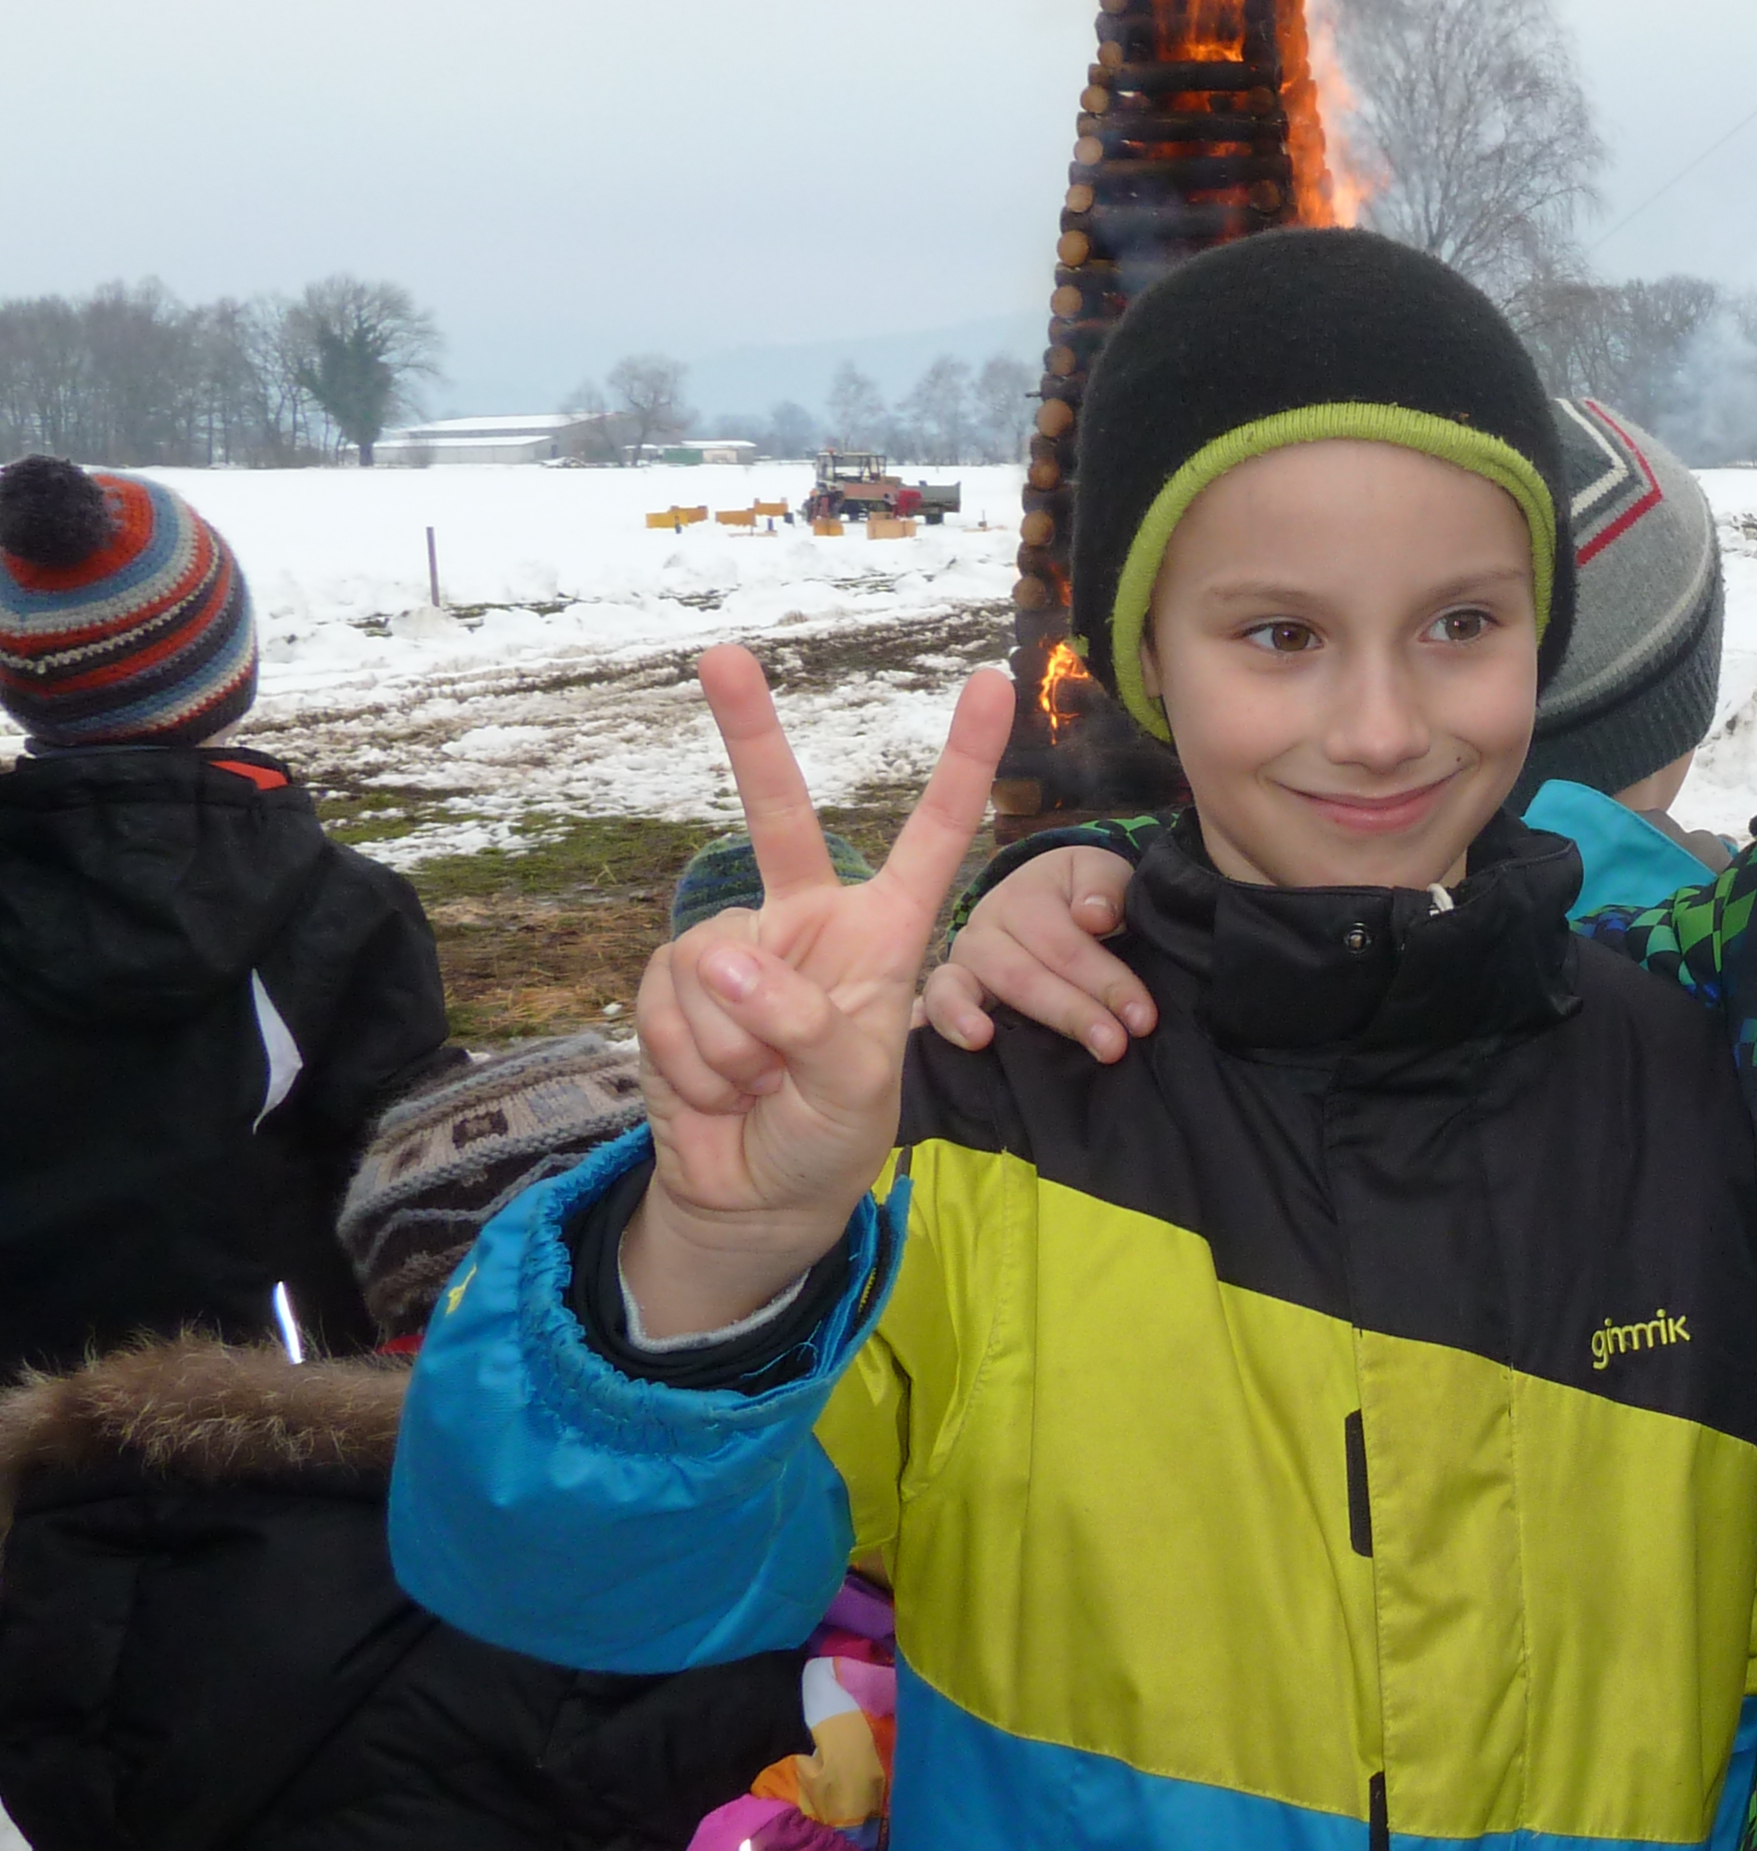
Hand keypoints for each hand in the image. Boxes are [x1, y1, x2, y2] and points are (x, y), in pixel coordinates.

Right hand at [624, 645, 1010, 1335]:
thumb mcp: (851, 1090)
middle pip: (779, 817)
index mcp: (885, 934)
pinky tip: (713, 1088)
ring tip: (757, 1084)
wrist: (752, 1194)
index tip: (991, 685)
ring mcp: (738, 951)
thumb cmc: (828, 1134)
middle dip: (749, 734)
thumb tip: (729, 963)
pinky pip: (670, 1001)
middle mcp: (809, 925)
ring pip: (717, 963)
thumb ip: (807, 1027)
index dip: (962, 764)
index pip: (932, 839)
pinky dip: (690, 1060)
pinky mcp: (676, 984)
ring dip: (733, 1045)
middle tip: (722, 655)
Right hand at [920, 845, 1153, 1060]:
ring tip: (986, 1042)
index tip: (1142, 1018)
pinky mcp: (946, 991)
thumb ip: (1104, 888)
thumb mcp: (1101, 875)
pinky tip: (948, 1046)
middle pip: (1023, 976)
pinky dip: (937, 1022)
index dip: (1106, 983)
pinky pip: (931, 1004)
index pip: (1067, 946)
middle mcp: (983, 929)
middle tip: (1112, 1047)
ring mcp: (960, 962)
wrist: (1045, 894)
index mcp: (1024, 897)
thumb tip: (1092, 916)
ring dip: (983, 1023)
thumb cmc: (1081, 892)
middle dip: (1070, 1013)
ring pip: (966, 991)